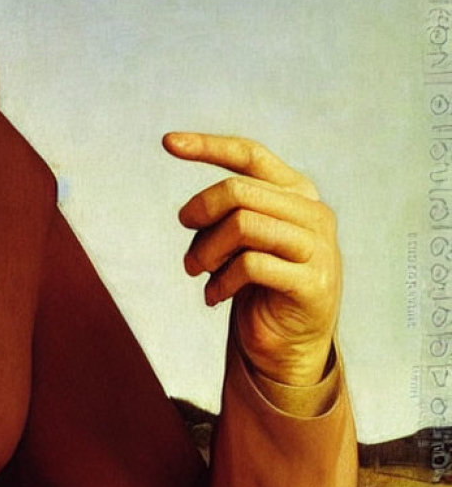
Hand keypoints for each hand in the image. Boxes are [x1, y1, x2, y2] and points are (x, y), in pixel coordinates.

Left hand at [162, 132, 339, 386]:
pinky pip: (251, 265)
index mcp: (296, 192)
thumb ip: (224, 215)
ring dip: (206, 252)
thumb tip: (190, 215)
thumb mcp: (238, 241)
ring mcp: (319, 247)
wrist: (289, 344)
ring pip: (243, 224)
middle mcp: (313, 212)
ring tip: (196, 273)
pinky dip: (221, 282)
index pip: (250, 155)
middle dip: (199, 215)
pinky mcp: (313, 283)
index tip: (167, 142)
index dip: (208, 146)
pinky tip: (213, 298)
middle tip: (186, 249)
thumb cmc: (257, 284)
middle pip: (238, 190)